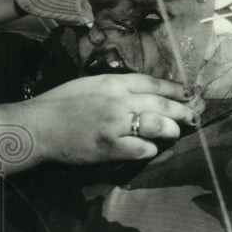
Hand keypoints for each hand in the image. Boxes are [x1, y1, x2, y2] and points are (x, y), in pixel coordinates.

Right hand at [25, 73, 197, 163]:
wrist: (38, 126)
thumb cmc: (59, 104)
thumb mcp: (89, 84)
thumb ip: (115, 88)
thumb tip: (141, 96)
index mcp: (112, 82)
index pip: (154, 83)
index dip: (175, 90)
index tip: (188, 94)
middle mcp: (118, 100)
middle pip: (163, 105)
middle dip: (183, 112)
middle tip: (193, 118)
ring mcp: (115, 124)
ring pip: (159, 126)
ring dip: (170, 131)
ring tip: (173, 134)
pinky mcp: (110, 147)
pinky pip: (143, 149)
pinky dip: (150, 150)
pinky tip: (148, 149)